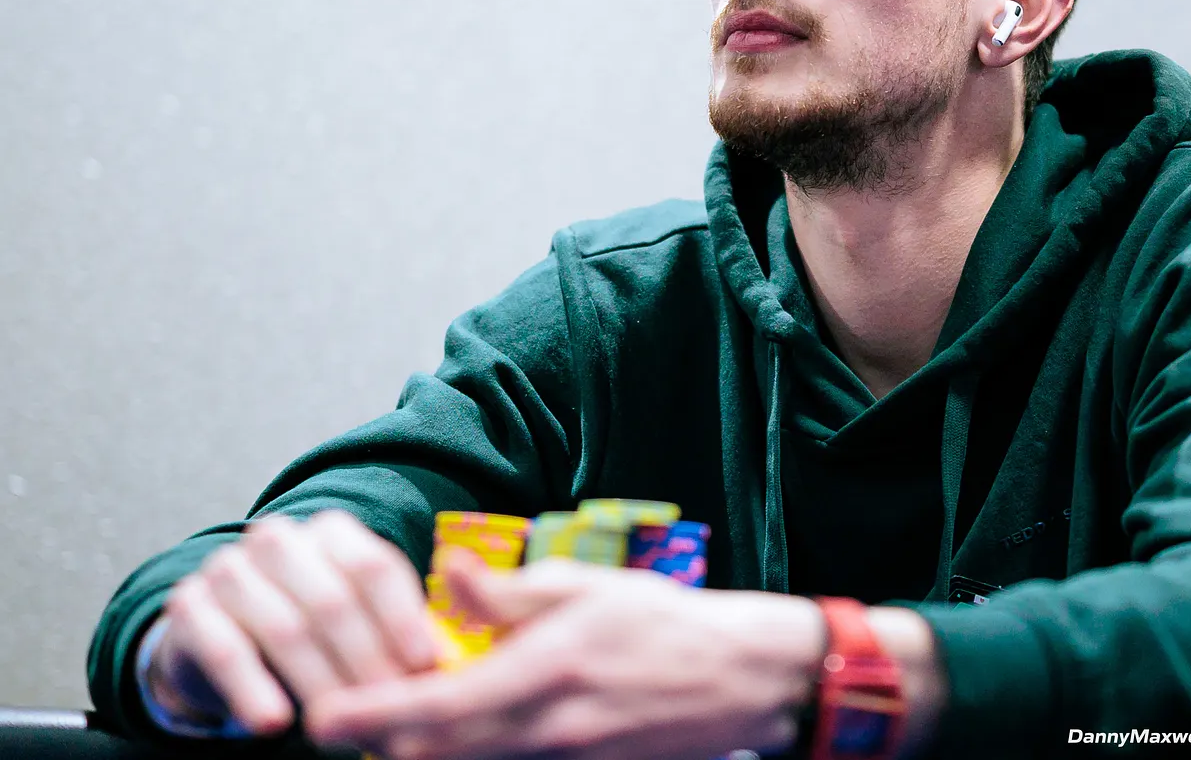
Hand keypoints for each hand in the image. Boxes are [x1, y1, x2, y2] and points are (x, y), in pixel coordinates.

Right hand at [147, 510, 438, 734]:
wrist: (219, 637)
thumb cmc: (310, 627)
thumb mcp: (355, 617)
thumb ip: (393, 630)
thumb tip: (439, 667)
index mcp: (329, 530)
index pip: (373, 567)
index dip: (402, 618)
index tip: (424, 666)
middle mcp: (278, 539)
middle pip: (333, 601)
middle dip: (366, 661)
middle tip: (388, 709)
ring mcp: (229, 568)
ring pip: (286, 628)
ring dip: (319, 683)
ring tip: (342, 726)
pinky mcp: (188, 605)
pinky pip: (226, 649)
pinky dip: (254, 689)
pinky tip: (274, 724)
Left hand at [304, 554, 827, 759]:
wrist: (740, 679)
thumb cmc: (664, 623)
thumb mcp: (586, 586)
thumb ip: (509, 591)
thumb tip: (448, 576)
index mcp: (542, 675)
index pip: (431, 710)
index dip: (368, 717)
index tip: (322, 714)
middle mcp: (544, 734)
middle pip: (434, 757)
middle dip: (384, 742)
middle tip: (348, 715)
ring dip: (426, 748)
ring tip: (403, 717)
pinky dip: (471, 753)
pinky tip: (470, 724)